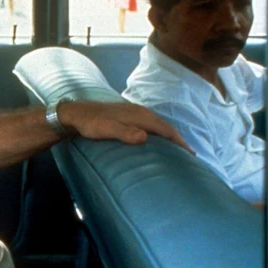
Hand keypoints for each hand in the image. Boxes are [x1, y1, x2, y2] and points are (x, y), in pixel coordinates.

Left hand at [58, 101, 193, 152]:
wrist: (76, 113)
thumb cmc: (90, 124)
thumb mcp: (106, 129)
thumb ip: (125, 133)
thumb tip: (145, 137)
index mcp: (140, 116)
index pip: (166, 129)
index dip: (179, 142)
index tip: (191, 154)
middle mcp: (141, 112)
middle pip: (165, 127)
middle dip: (178, 140)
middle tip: (190, 156)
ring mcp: (135, 112)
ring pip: (158, 125)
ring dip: (169, 136)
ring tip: (177, 150)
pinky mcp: (129, 116)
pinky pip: (150, 125)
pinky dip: (159, 133)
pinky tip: (157, 141)